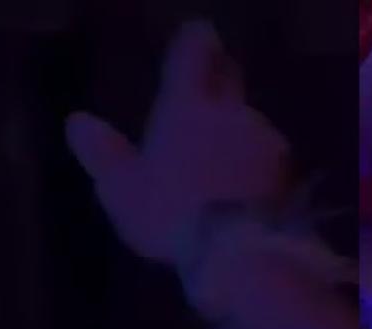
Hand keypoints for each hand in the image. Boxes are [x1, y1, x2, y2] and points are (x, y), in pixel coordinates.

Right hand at [65, 21, 290, 263]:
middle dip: (222, 80)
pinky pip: (271, 160)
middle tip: (216, 82)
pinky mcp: (291, 174)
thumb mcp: (123, 189)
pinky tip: (248, 186)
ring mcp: (268, 142)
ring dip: (241, 133)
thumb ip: (104, 154)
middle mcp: (234, 113)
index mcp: (188, 106)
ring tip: (226, 158)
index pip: (194, 56)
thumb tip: (79, 123)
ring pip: (252, 126)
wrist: (242, 251)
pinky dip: (258, 165)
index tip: (199, 34)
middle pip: (230, 85)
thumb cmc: (171, 213)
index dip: (196, 43)